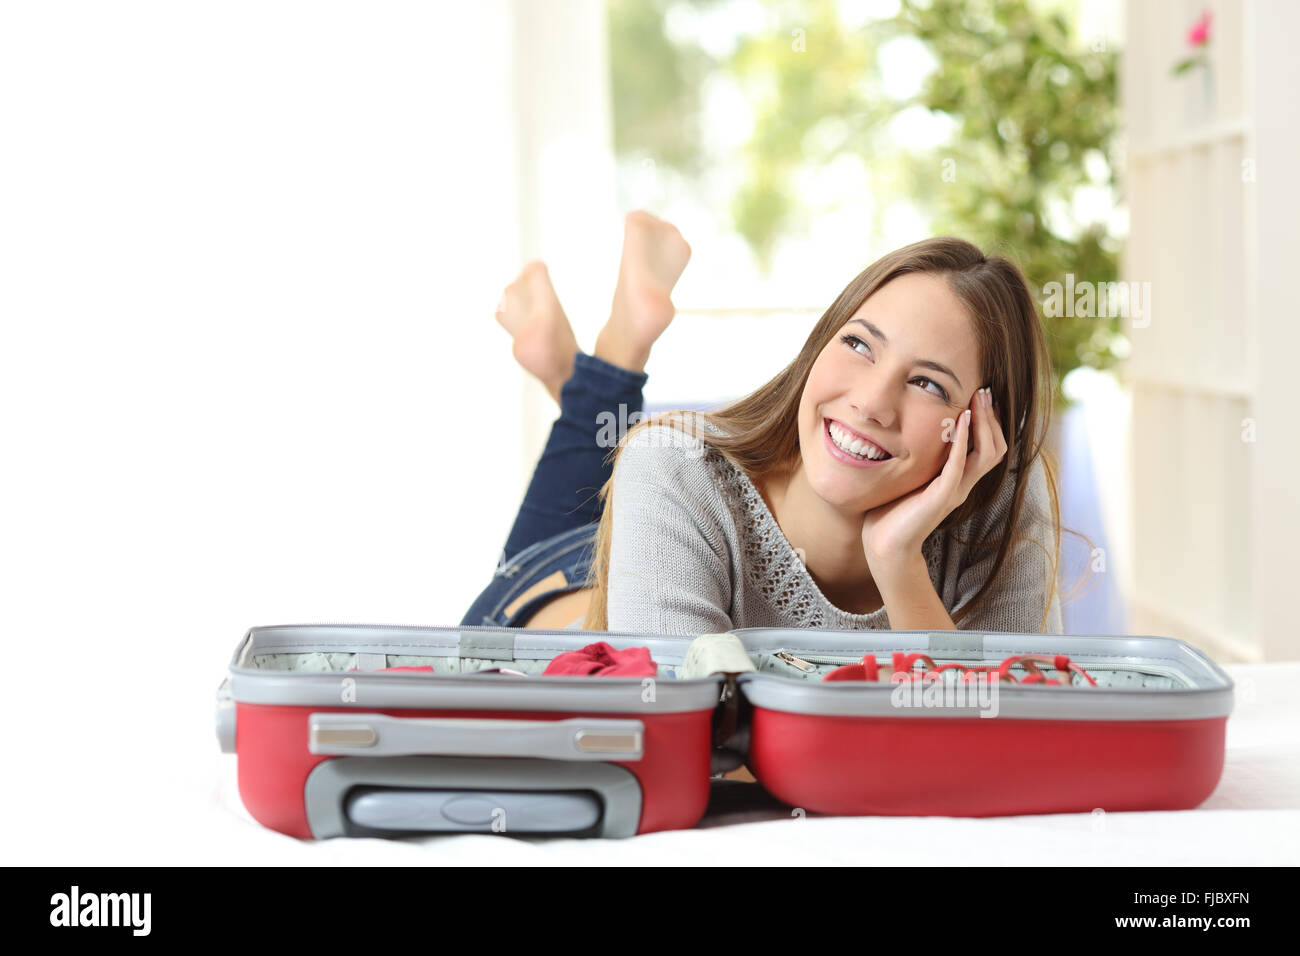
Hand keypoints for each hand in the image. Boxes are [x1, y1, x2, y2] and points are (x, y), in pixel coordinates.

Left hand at [860, 386, 1007, 577]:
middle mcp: (962, 485)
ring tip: (979, 399)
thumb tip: (910, 428)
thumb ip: (919, 458)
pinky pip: (960, 465)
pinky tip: (962, 420)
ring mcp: (955, 491)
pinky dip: (964, 441)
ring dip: (985, 424)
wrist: (885, 546)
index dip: (990, 422)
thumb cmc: (892, 512)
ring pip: (987, 454)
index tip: (981, 396)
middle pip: (996, 448)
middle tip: (985, 391)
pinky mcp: (942, 496)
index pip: (989, 447)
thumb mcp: (910, 478)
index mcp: (958, 480)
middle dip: (992, 417)